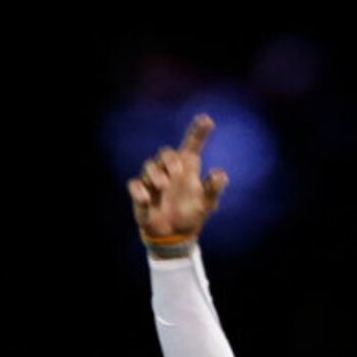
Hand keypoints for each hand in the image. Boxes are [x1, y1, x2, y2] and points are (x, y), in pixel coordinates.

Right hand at [126, 114, 227, 243]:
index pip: (192, 145)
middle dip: (170, 159)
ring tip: (164, 186)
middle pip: (165, 153)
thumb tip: (221, 173)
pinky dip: (139, 191)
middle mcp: (169, 170)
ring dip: (156, 174)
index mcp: (187, 168)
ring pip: (149, 165)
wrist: (174, 236)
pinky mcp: (140, 193)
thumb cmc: (191, 215)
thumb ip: (213, 189)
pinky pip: (135, 185)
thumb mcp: (206, 204)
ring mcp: (153, 181)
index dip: (198, 132)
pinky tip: (147, 198)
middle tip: (178, 172)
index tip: (207, 119)